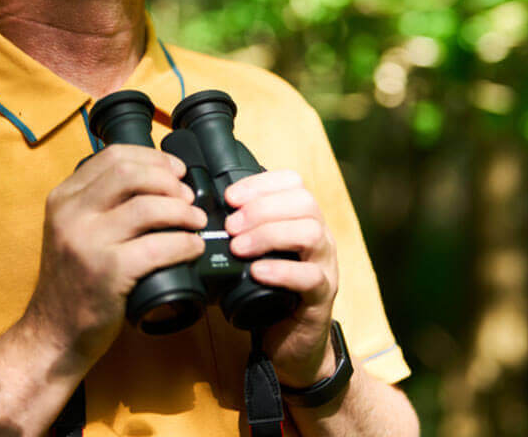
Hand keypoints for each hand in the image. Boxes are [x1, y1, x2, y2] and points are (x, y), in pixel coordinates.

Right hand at [20, 145, 206, 370]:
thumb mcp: (73, 230)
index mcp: (63, 198)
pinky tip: (192, 248)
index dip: (153, 158)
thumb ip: (99, 204)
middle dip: (169, 181)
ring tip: (196, 222)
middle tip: (188, 197)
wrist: (54, 333)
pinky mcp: (106, 272)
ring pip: (147, 207)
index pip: (113, 156)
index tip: (176, 170)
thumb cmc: (75, 282)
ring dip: (182, 211)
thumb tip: (156, 180)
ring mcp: (86, 242)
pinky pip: (157, 246)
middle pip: (130, 174)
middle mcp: (70, 214)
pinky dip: (183, 244)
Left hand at [224, 170, 338, 387]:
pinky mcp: (322, 296)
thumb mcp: (256, 256)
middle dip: (261, 208)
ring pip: (310, 233)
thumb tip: (202, 215)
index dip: (260, 184)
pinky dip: (281, 270)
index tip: (230, 197)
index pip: (293, 183)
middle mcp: (320, 237)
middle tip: (230, 226)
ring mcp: (325, 266)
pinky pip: (310, 276)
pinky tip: (257, 272)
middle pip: (304, 202)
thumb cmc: (270, 294)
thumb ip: (242, 233)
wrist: (293, 343)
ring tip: (239, 248)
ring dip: (269, 235)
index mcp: (303, 220)